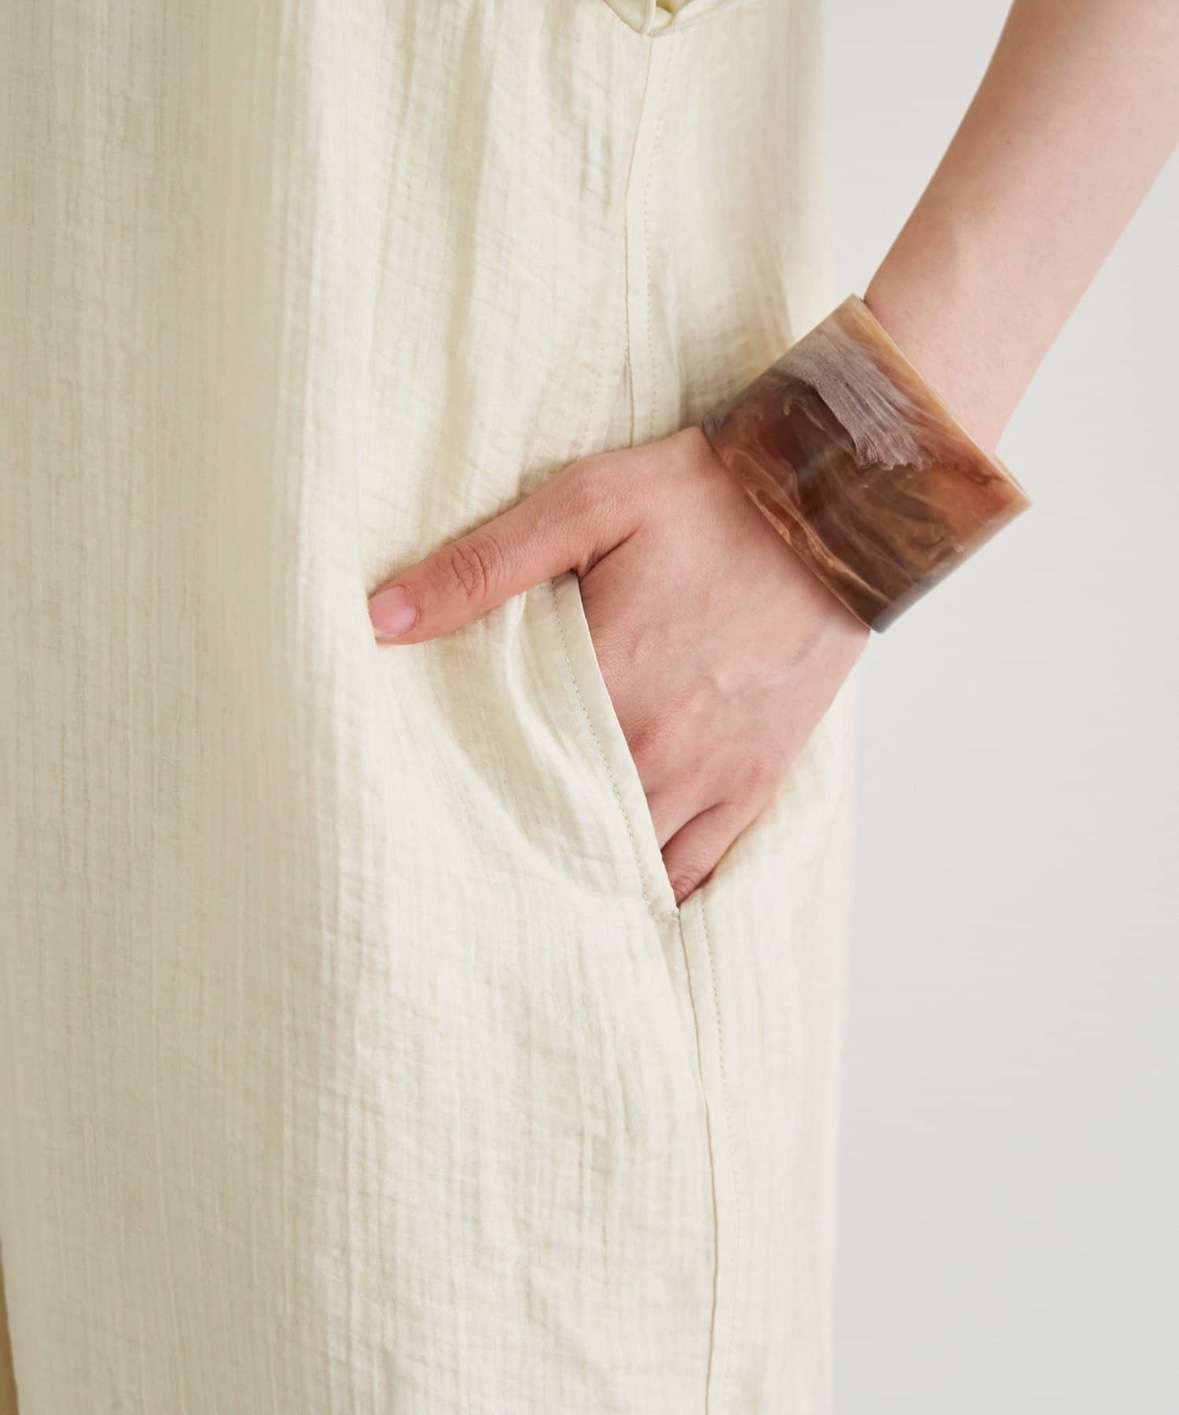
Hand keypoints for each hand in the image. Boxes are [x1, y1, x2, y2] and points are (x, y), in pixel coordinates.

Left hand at [367, 427, 867, 904]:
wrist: (834, 508)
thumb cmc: (705, 499)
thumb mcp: (586, 505)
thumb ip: (481, 567)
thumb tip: (380, 617)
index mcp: (607, 682)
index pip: (505, 770)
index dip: (460, 791)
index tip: (424, 804)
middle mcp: (659, 747)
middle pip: (562, 830)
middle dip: (512, 845)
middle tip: (462, 860)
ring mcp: (713, 774)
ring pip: (627, 862)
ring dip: (580, 875)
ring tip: (529, 890)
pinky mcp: (756, 782)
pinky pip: (699, 869)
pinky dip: (654, 890)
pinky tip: (617, 900)